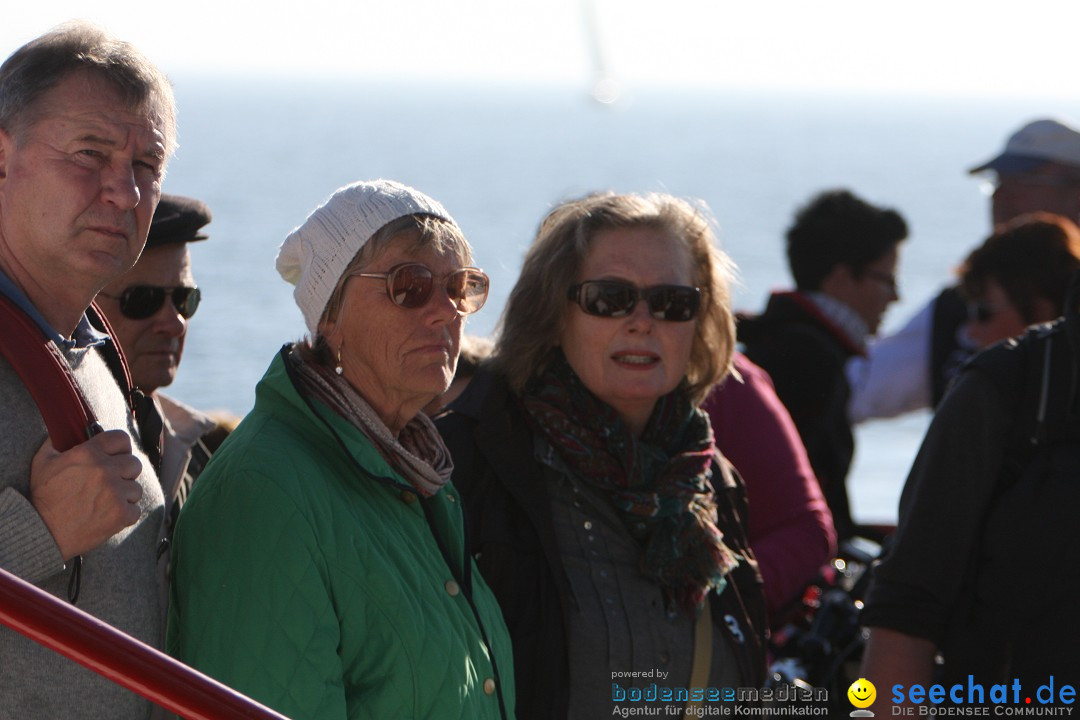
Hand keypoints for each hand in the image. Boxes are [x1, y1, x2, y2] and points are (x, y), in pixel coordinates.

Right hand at [29, 430, 143, 560]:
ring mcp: (116, 492)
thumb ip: (57, 441)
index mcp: (89, 454)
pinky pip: (136, 509)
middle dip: (124, 472)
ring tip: (106, 501)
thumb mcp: (43, 461)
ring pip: (136, 488)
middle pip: (134, 463)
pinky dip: (125, 513)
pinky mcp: (122, 513)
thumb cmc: (43, 497)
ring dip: (124, 494)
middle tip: (110, 481)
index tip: (116, 455)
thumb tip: (66, 428)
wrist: (43, 532)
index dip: (120, 447)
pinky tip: (108, 514)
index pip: (121, 439)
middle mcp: (105, 470)